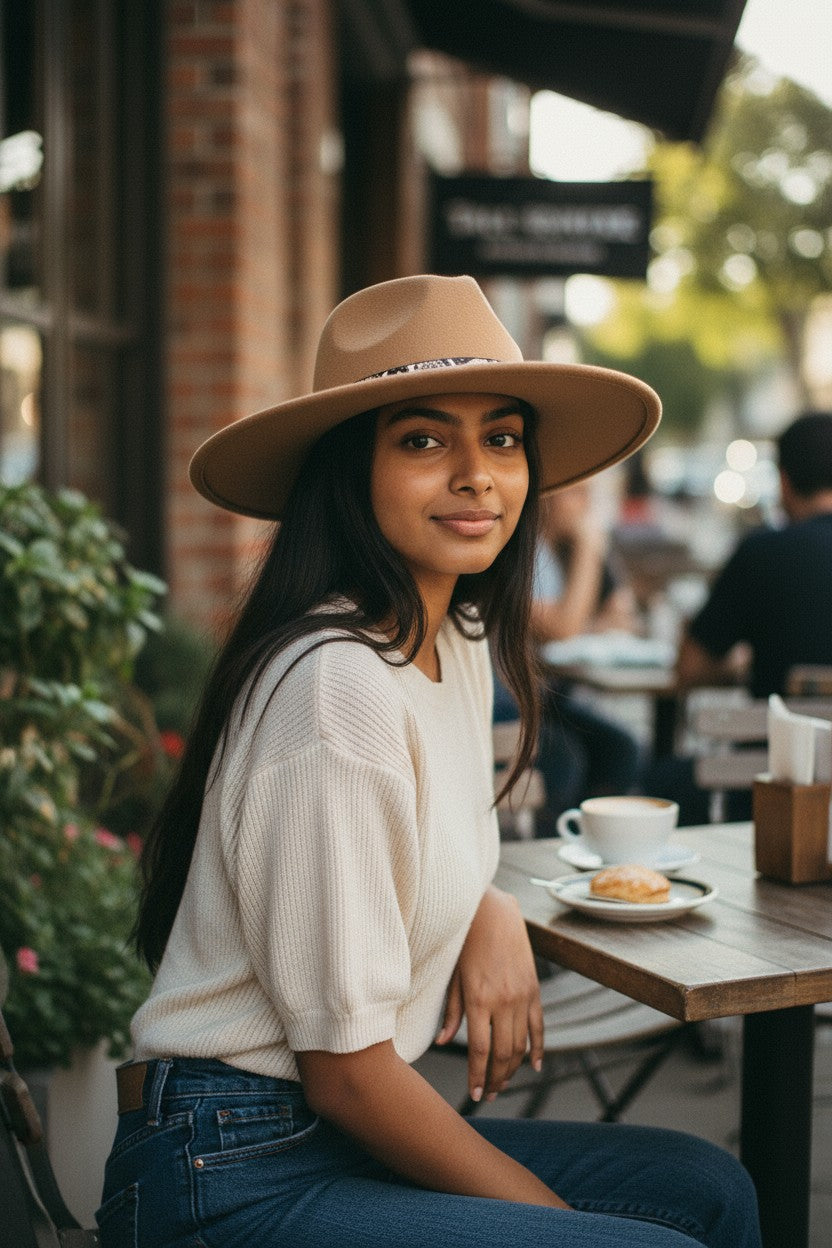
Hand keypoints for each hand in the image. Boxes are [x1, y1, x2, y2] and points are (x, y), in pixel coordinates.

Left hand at [435, 886, 543, 1102]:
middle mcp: (503, 1001)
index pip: (480, 1050)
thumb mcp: (453, 976)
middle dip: (496, 1079)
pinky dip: (538, 1049)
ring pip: (521, 1045)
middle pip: (503, 1054)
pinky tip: (533, 1066)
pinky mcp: (534, 990)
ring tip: (503, 1084)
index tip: (474, 1094)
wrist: (493, 913)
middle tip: (489, 1094)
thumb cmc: (466, 942)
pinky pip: (538, 1026)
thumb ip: (451, 1011)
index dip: (478, 1076)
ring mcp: (522, 997)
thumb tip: (443, 1042)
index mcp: (479, 1000)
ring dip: (513, 1069)